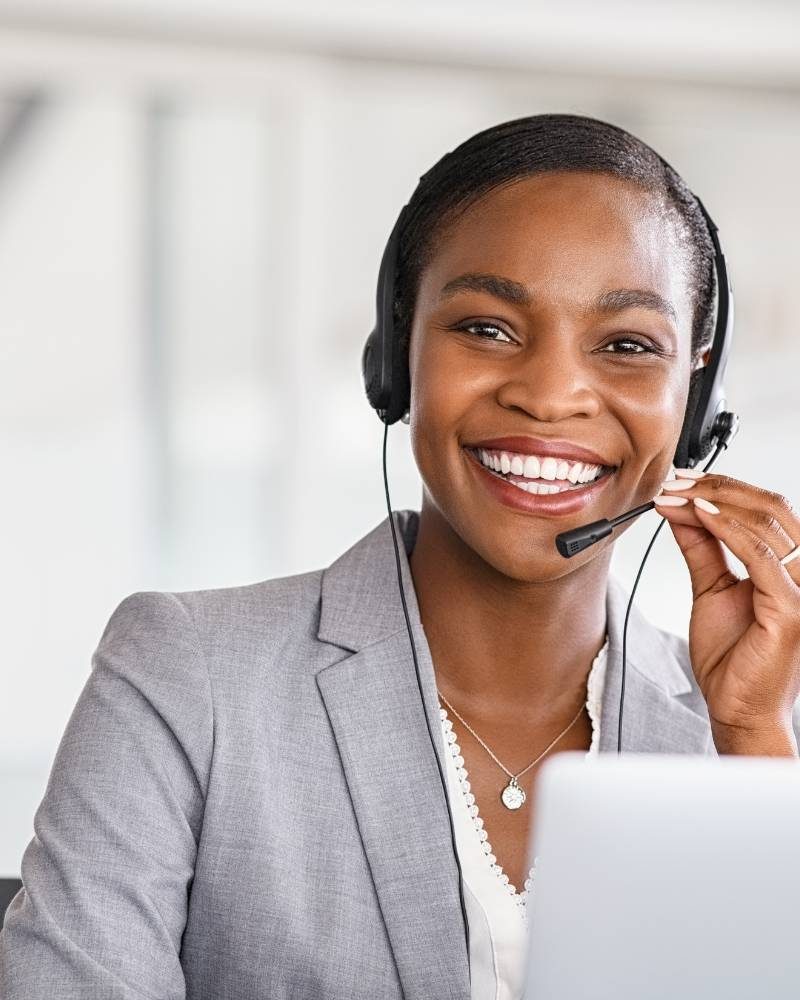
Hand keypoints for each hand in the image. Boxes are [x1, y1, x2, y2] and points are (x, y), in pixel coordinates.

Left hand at [653, 469, 799, 755]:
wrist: (735, 709)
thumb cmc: (732, 659)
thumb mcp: (711, 589)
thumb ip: (701, 549)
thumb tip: (681, 509)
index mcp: (791, 566)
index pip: (767, 509)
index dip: (725, 487)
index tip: (681, 480)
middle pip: (770, 507)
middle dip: (717, 487)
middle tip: (675, 481)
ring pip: (766, 523)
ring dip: (713, 502)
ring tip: (675, 495)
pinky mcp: (792, 609)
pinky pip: (760, 555)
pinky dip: (725, 529)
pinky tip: (696, 516)